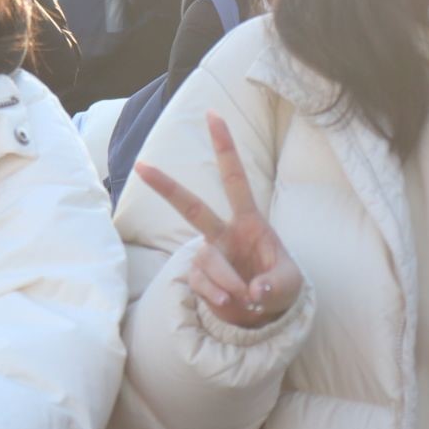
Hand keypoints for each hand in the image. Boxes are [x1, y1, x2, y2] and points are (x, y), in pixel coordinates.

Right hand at [135, 111, 302, 328]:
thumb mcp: (288, 284)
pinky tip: (229, 304)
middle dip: (166, 187)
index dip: (224, 147)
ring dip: (229, 283)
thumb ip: (274, 285)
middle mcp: (223, 234)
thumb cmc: (278, 286)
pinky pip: (202, 284)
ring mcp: (209, 255)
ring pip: (208, 262)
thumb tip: (252, 289)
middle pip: (191, 207)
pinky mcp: (200, 278)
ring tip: (248, 298)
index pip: (234, 178)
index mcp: (249, 222)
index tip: (212, 115)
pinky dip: (217, 296)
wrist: (264, 314)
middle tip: (141, 166)